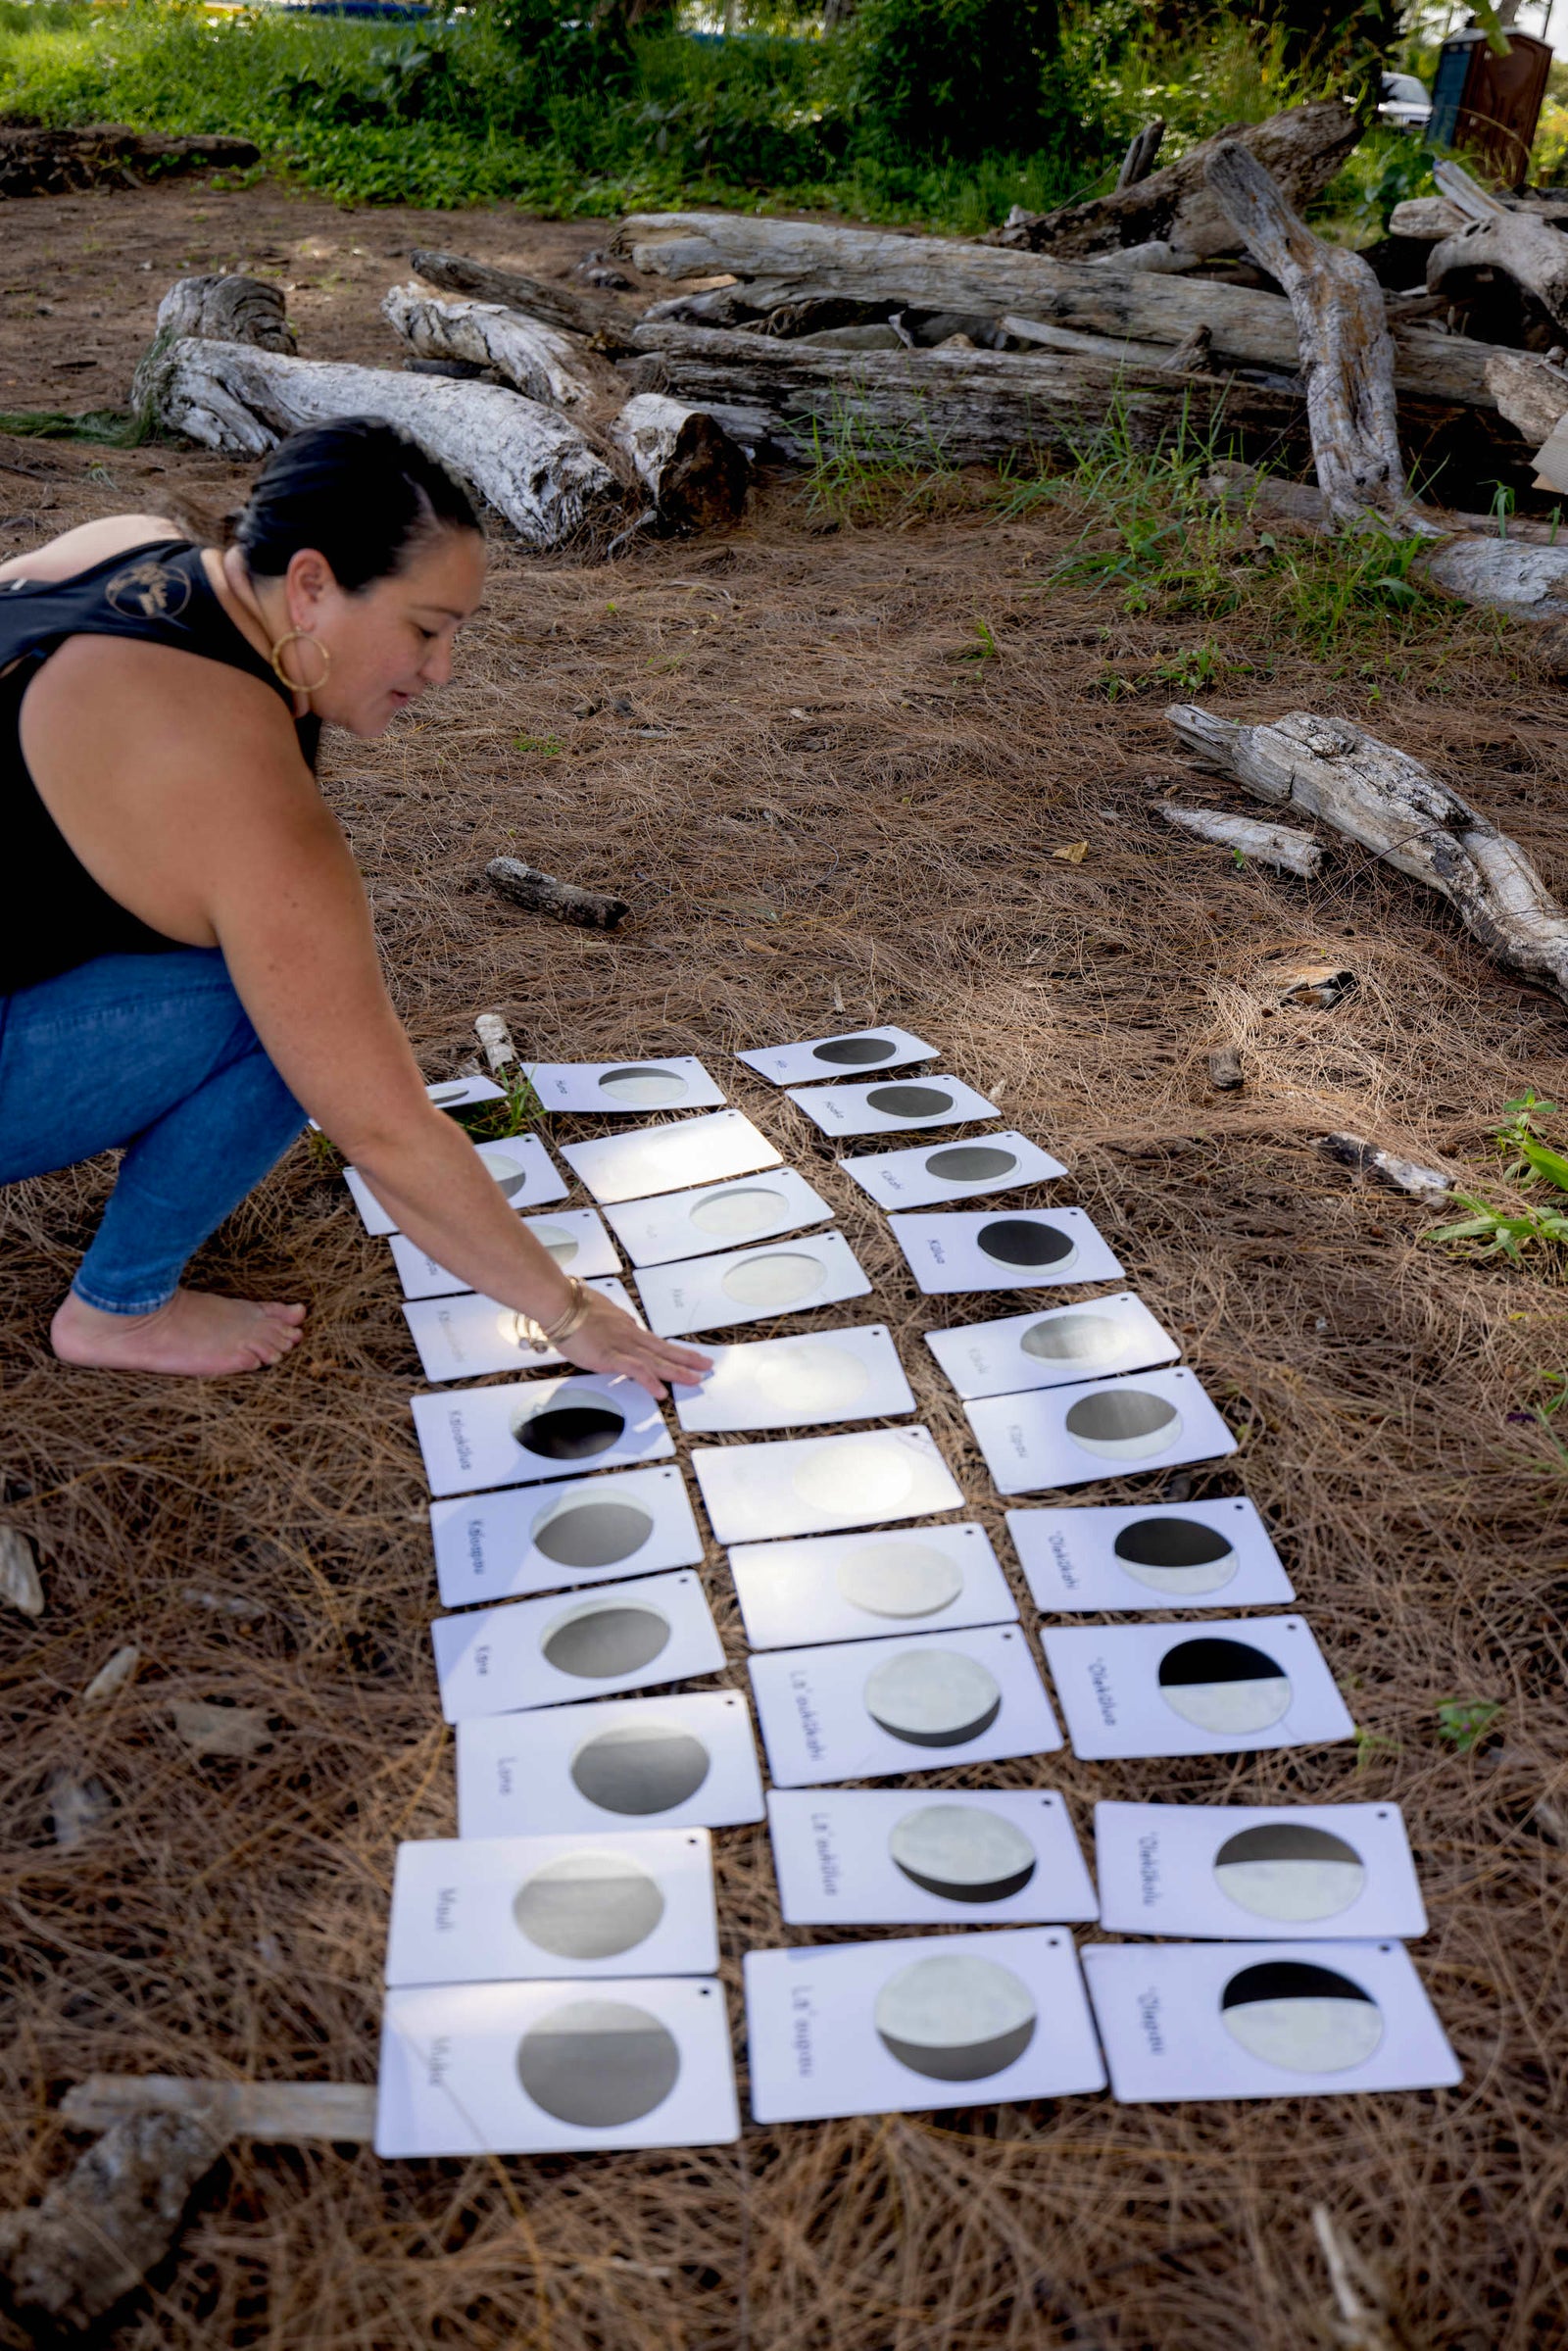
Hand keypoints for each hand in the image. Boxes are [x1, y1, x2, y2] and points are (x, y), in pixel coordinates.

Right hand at [555, 1293, 711, 1400]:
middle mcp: (629, 1335)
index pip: (654, 1341)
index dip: (671, 1351)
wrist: (559, 1303)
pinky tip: (661, 1392)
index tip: (684, 1356)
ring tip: (695, 1379)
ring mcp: (622, 1346)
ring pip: (657, 1360)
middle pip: (664, 1349)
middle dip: (687, 1358)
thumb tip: (606, 1328)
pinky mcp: (610, 1356)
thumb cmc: (570, 1306)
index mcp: (626, 1326)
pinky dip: (650, 1381)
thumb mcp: (596, 1313)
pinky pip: (635, 1370)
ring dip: (678, 1371)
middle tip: (706, 1365)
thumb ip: (605, 1324)